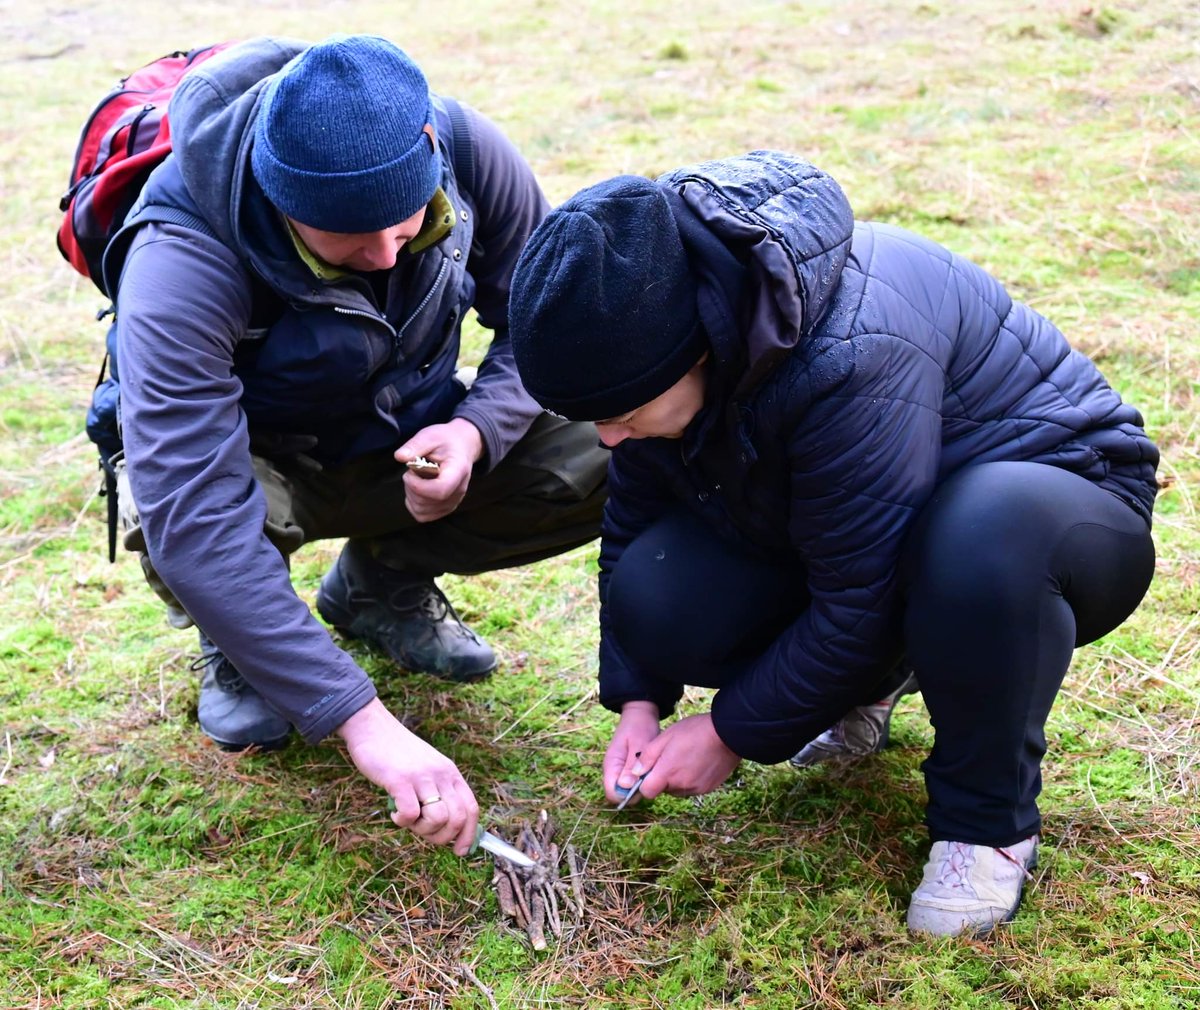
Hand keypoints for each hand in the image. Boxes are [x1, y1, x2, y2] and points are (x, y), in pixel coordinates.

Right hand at [337, 698, 479, 854]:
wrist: (373, 727)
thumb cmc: (397, 754)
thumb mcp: (427, 768)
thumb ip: (438, 790)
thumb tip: (446, 826)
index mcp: (450, 773)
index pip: (471, 808)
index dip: (469, 834)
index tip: (460, 851)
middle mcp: (441, 774)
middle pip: (458, 819)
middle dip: (442, 837)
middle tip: (422, 831)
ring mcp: (422, 776)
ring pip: (438, 819)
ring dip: (422, 830)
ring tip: (408, 820)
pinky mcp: (400, 780)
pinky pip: (410, 814)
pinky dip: (402, 822)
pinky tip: (394, 813)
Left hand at [395, 418, 483, 522]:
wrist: (462, 447)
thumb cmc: (445, 440)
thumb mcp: (430, 435)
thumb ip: (415, 445)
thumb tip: (400, 457)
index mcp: (458, 470)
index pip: (440, 490)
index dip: (418, 486)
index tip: (409, 472)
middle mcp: (459, 490)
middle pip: (427, 502)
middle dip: (411, 486)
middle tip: (412, 469)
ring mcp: (453, 501)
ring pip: (422, 510)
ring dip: (411, 495)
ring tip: (416, 478)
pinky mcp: (446, 508)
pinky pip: (423, 515)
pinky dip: (413, 504)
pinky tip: (416, 489)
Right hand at [603, 700, 660, 803]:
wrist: (641, 714)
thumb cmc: (639, 727)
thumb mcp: (638, 743)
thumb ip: (631, 765)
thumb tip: (626, 787)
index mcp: (611, 765)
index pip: (612, 793)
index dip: (626, 796)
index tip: (643, 786)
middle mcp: (614, 771)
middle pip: (620, 794)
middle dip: (636, 792)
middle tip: (652, 778)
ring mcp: (621, 771)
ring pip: (628, 790)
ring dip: (641, 786)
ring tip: (654, 773)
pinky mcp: (629, 770)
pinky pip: (634, 783)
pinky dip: (644, 781)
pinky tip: (654, 771)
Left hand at [636, 712, 740, 799]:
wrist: (728, 733)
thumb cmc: (695, 731)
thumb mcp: (666, 737)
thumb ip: (648, 757)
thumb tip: (635, 772)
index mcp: (667, 773)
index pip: (647, 792)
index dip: (645, 782)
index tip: (650, 770)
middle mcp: (681, 786)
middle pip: (663, 789)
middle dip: (663, 777)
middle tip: (671, 757)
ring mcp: (696, 788)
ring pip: (678, 789)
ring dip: (677, 779)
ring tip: (686, 758)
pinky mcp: (708, 788)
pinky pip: (692, 788)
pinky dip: (691, 779)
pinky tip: (698, 763)